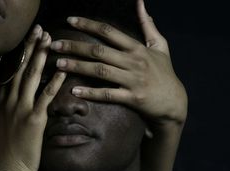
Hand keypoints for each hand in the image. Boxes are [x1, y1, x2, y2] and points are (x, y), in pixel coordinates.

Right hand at [0, 25, 65, 170]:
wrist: (7, 170)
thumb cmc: (5, 151)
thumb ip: (4, 108)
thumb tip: (10, 98)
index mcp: (0, 102)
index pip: (9, 72)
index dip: (19, 54)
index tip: (27, 41)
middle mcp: (8, 101)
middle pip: (20, 69)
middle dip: (30, 48)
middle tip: (39, 31)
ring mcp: (20, 109)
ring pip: (31, 77)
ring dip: (41, 57)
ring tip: (49, 41)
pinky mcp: (34, 120)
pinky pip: (45, 96)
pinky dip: (54, 82)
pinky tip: (62, 70)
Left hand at [49, 0, 186, 128]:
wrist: (175, 103)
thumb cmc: (165, 73)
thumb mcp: (160, 46)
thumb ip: (148, 25)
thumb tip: (141, 3)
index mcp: (137, 48)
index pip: (109, 31)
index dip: (88, 24)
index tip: (70, 20)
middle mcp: (133, 61)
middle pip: (99, 50)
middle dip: (75, 46)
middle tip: (54, 45)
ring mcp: (133, 80)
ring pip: (100, 71)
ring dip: (77, 66)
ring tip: (58, 65)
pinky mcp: (133, 98)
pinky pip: (108, 94)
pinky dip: (91, 93)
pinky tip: (75, 91)